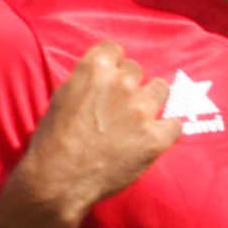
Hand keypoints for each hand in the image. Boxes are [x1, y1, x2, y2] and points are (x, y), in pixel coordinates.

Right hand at [12, 41, 184, 218]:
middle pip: (137, 70)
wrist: (59, 179)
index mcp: (94, 69)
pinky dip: (166, 131)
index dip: (112, 63)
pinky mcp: (157, 136)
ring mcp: (142, 110)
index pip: (114, 48)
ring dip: (151, 101)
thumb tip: (101, 78)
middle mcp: (122, 83)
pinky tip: (153, 138)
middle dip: (129, 84)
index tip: (111, 75)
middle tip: (119, 105)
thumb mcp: (61, 99)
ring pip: (161, 89)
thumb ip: (86, 82)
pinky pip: (175, 124)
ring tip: (139, 119)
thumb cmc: (52, 142)